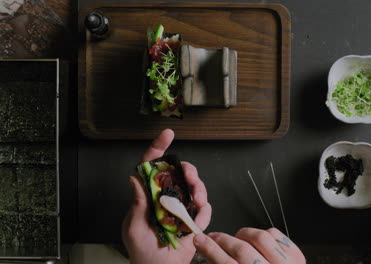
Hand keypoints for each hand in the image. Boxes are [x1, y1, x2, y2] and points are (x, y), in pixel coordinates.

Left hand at [122, 129, 211, 263]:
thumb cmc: (142, 253)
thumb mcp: (134, 229)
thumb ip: (137, 204)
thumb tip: (134, 178)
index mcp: (149, 196)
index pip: (152, 167)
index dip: (159, 148)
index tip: (168, 135)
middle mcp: (167, 198)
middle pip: (180, 173)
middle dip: (189, 170)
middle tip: (190, 177)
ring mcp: (182, 209)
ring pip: (196, 187)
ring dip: (200, 189)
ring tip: (197, 200)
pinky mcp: (194, 220)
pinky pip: (205, 210)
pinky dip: (204, 213)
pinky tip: (196, 222)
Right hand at [193, 227, 305, 263]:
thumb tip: (212, 258)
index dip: (211, 250)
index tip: (200, 241)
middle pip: (242, 250)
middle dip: (222, 240)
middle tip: (211, 237)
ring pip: (260, 237)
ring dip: (242, 234)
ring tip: (234, 237)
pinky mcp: (296, 256)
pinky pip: (275, 234)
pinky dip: (262, 234)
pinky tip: (254, 239)